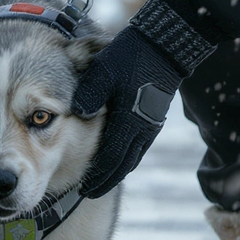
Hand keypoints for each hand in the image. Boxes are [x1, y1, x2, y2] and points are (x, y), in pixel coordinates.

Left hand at [70, 26, 184, 198]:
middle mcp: (142, 128)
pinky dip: (128, 156)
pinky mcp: (155, 118)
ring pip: (133, 156)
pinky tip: (121, 157)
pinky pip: (140, 145)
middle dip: (107, 180)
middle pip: (123, 165)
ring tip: (104, 179)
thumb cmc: (129, 57)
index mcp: (128, 121)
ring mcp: (151, 124)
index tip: (85, 189)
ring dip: (118, 170)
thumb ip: (88, 95)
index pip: (111, 160)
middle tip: (92, 192)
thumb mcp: (102, 72)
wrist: (164, 47)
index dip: (98, 177)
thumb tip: (75, 113)